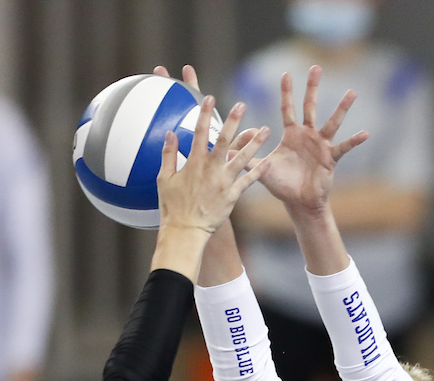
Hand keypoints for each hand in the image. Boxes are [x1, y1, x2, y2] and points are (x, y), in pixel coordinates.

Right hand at [157, 96, 268, 236]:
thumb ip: (168, 155)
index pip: (199, 133)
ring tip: (266, 130)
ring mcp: (223, 183)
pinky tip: (269, 162)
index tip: (209, 97)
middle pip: (224, 140)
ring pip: (242, 159)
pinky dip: (258, 172)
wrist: (186, 231)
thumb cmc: (173, 207)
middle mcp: (211, 170)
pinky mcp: (232, 197)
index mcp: (194, 163)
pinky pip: (248, 182)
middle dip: (233, 121)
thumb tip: (170, 133)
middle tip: (242, 104)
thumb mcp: (164, 179)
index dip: (204, 113)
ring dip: (255, 143)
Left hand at [260, 66, 367, 215]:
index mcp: (291, 134)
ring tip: (352, 93)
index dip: (287, 92)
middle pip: (310, 107)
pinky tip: (364, 133)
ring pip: (331, 122)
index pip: (287, 109)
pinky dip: (353, 141)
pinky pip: (343, 147)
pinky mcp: (330, 158)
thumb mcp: (262, 170)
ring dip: (341, 108)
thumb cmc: (282, 185)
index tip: (286, 73)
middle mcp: (307, 135)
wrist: (298, 202)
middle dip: (312, 88)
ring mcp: (321, 145)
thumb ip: (246, 158)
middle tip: (316, 67)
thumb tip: (226, 150)